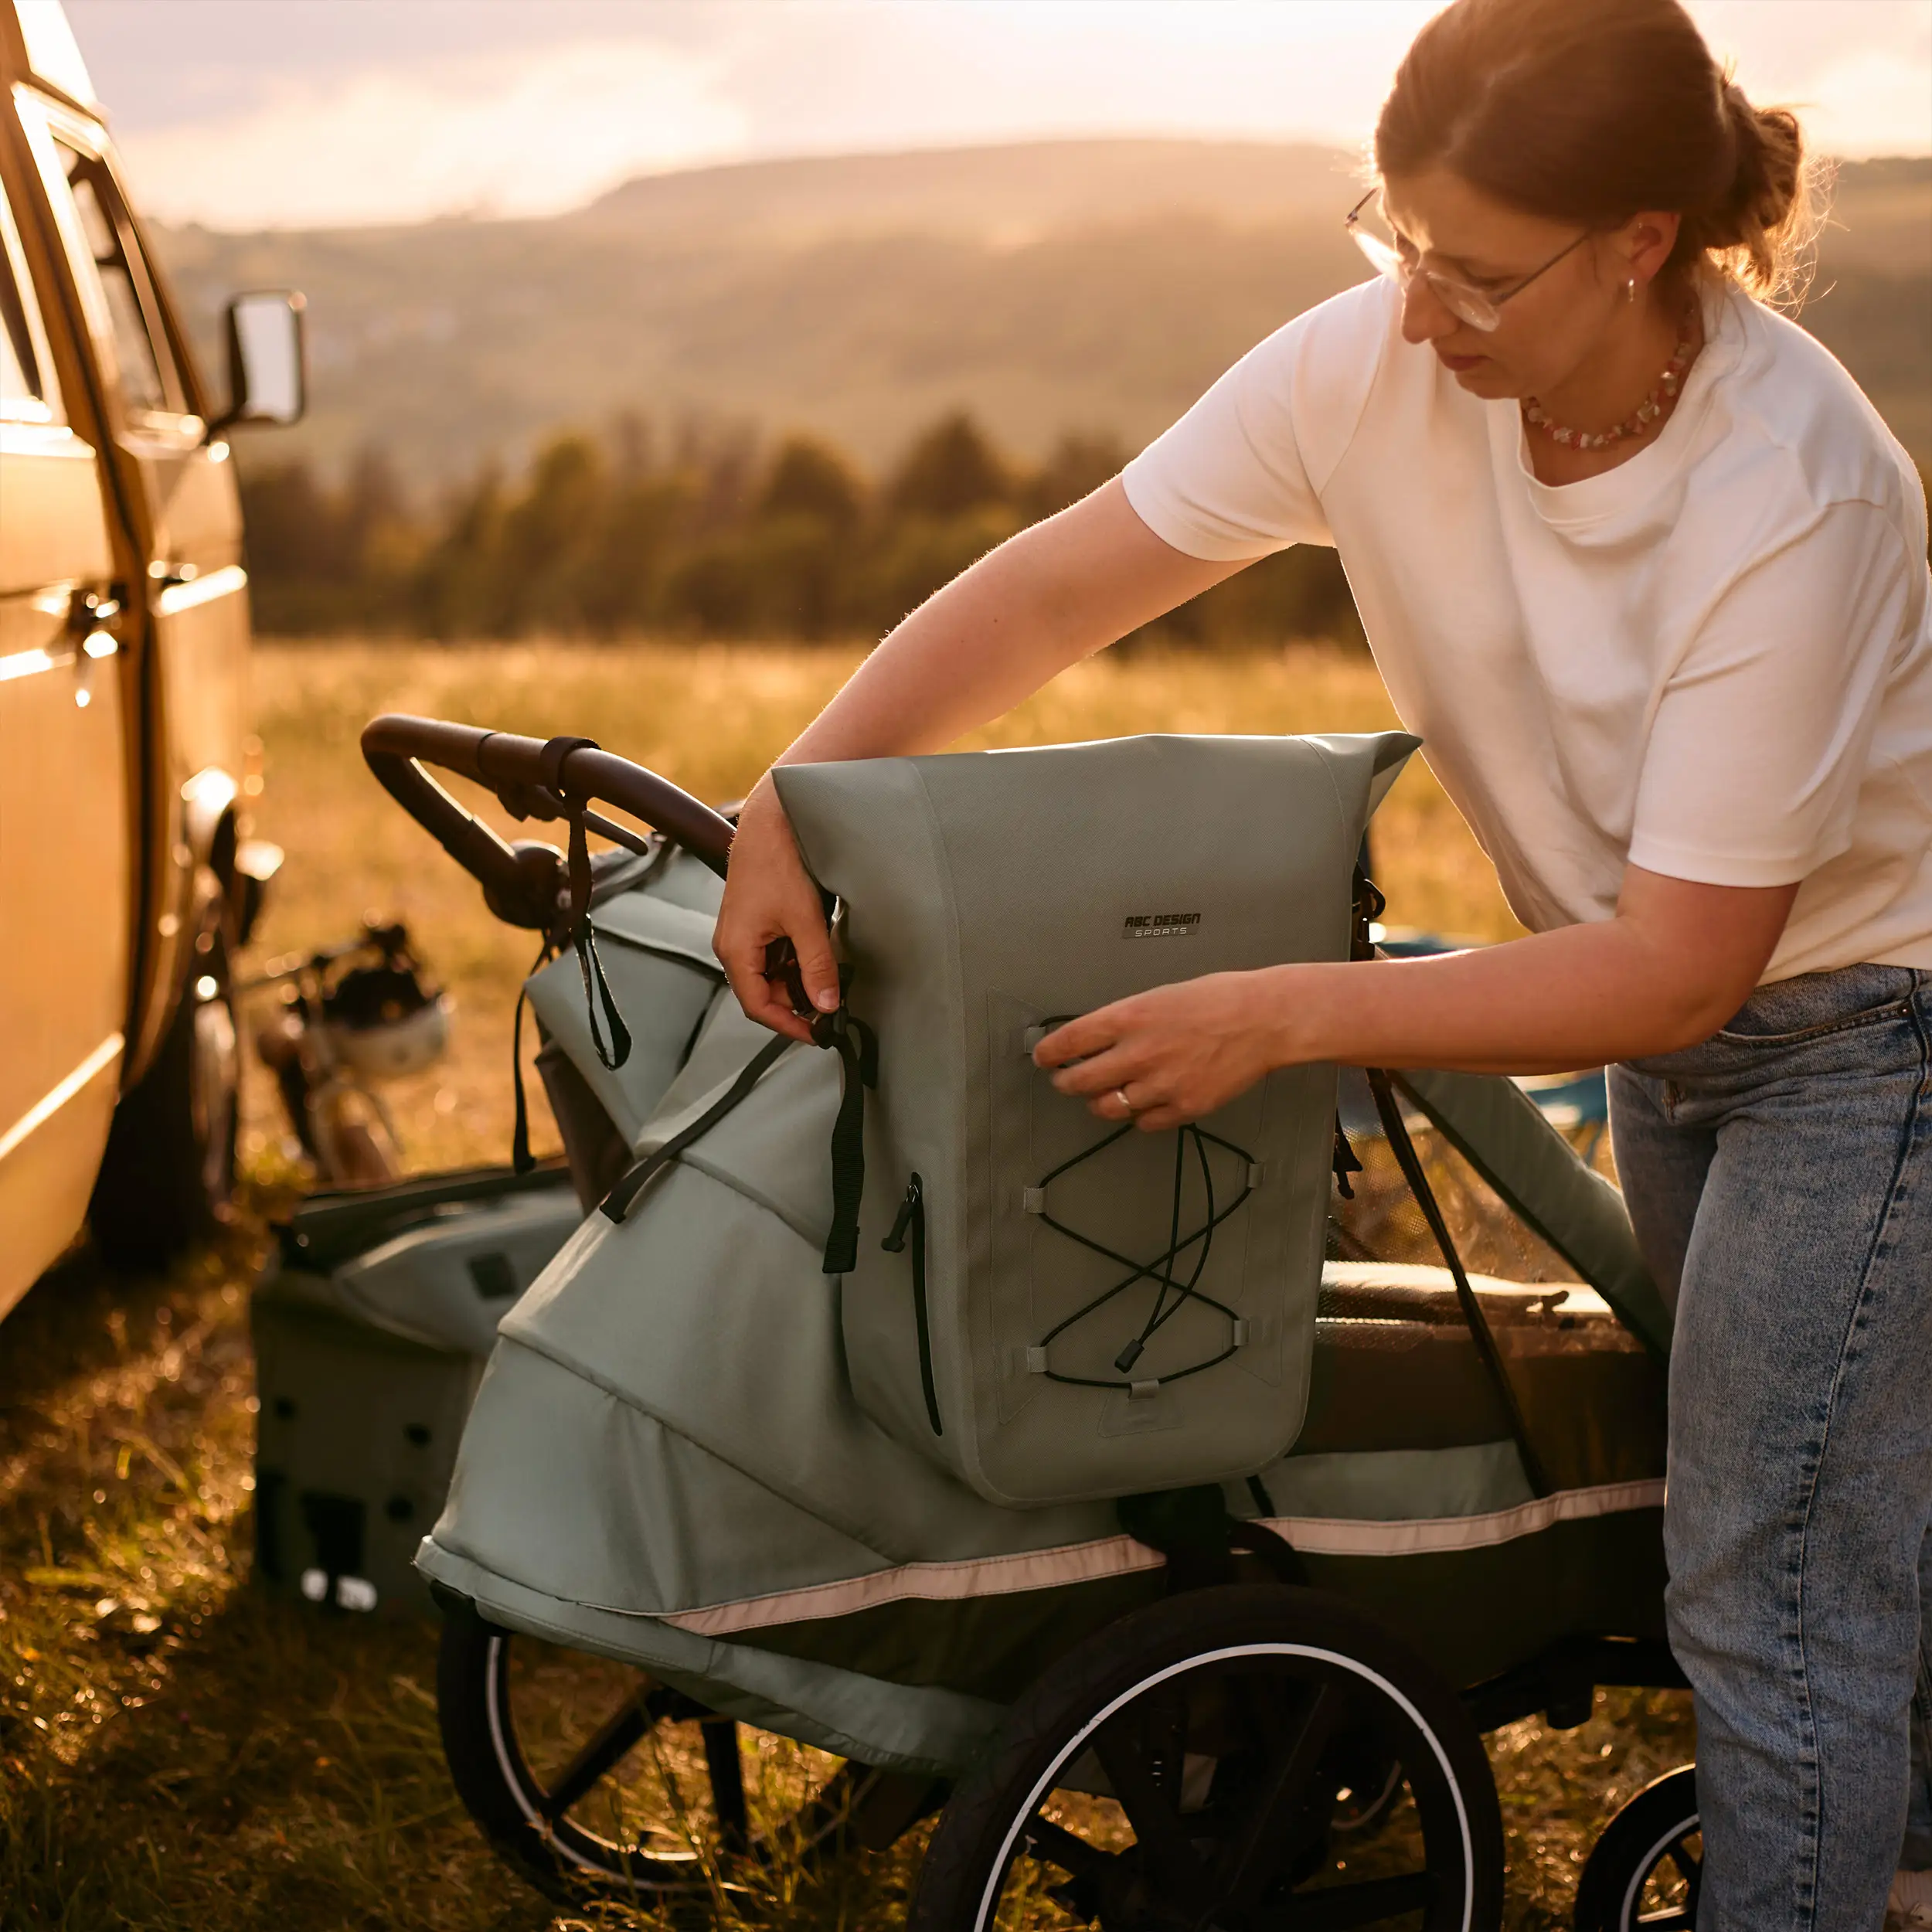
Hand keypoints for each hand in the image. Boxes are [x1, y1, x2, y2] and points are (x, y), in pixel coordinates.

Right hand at [713, 773, 839, 1040]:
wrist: (772, 821)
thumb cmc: (778, 862)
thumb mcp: (805, 920)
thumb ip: (816, 966)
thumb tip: (825, 1004)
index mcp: (736, 950)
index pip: (758, 1007)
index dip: (788, 1025)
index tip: (817, 1034)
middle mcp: (735, 946)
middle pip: (764, 993)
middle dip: (796, 1004)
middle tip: (830, 1009)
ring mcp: (745, 934)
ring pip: (771, 975)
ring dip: (798, 982)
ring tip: (829, 982)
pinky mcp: (757, 922)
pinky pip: (774, 956)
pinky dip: (796, 963)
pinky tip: (818, 958)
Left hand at [1032, 971, 1290, 1130]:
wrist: (1264, 1019)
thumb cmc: (1220, 999)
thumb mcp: (1160, 995)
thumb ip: (1127, 1020)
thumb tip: (1100, 1037)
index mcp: (1129, 1017)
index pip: (1069, 1041)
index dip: (1048, 1053)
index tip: (1043, 1057)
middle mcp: (1138, 1053)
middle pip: (1079, 1081)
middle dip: (1065, 1083)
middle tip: (1064, 1081)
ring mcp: (1160, 1084)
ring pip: (1107, 1107)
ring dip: (1099, 1103)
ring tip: (1103, 1095)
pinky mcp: (1183, 1107)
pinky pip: (1144, 1123)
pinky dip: (1139, 1117)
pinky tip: (1143, 1105)